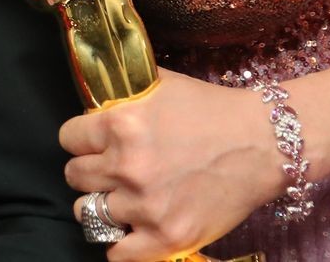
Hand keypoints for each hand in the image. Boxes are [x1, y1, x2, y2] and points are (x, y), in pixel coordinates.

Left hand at [61, 69, 284, 260]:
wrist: (262, 143)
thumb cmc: (211, 110)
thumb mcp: (158, 84)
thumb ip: (120, 92)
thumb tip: (92, 89)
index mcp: (121, 124)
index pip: (68, 138)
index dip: (81, 139)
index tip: (93, 143)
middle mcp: (128, 166)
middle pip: (74, 176)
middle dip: (90, 170)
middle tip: (111, 169)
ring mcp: (146, 206)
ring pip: (88, 212)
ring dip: (101, 204)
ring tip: (120, 197)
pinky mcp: (168, 237)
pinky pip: (117, 254)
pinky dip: (119, 243)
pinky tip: (129, 229)